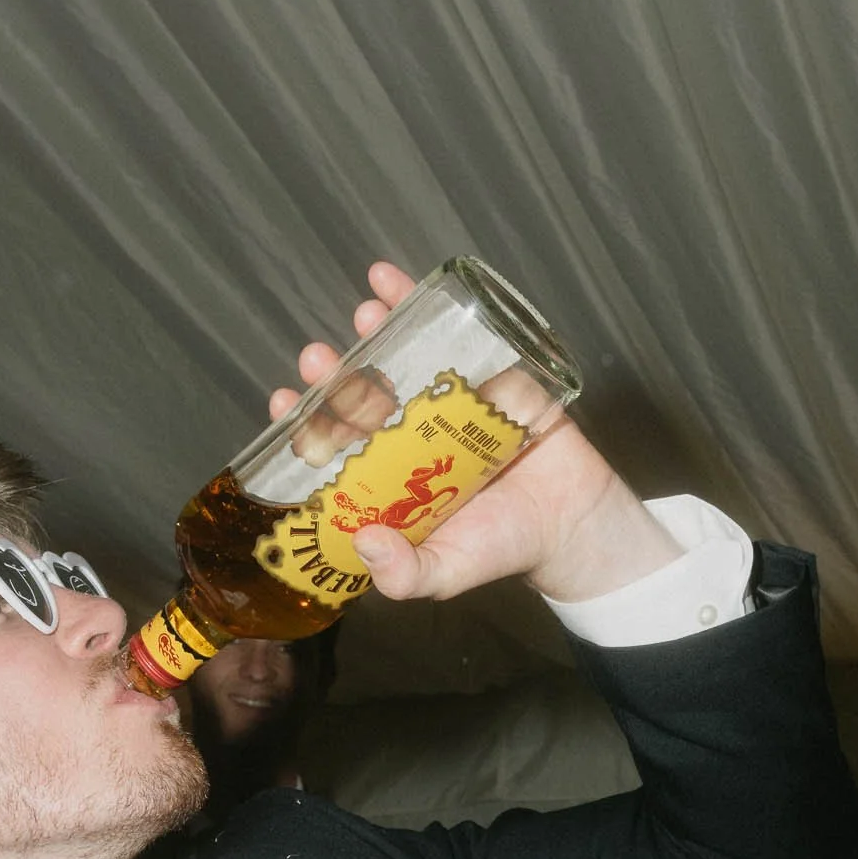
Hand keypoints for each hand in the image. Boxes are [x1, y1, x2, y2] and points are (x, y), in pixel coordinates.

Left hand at [270, 260, 678, 606]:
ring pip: (402, 356)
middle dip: (335, 373)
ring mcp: (449, 400)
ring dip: (375, 330)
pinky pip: (454, 334)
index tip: (284, 403)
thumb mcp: (446, 573)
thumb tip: (366, 542)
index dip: (307, 423)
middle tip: (319, 358)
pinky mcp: (491, 374)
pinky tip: (396, 284)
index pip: (337, 445)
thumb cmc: (502, 548)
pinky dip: (426, 304)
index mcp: (390, 477)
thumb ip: (405, 574)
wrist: (573, 524)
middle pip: (362, 393)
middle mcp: (411, 434)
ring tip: (364, 315)